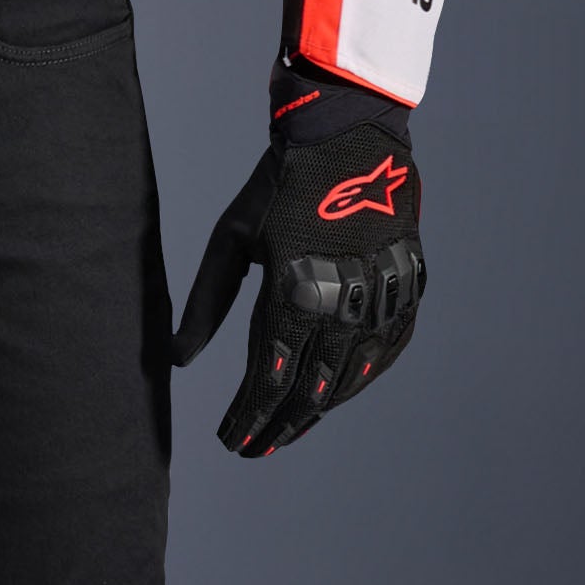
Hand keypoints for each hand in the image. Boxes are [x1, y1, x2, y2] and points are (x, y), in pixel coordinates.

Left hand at [171, 87, 424, 459]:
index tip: (229, 443)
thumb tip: (177, 360)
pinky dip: (361, 380)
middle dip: (278, 427)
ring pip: (350, 379)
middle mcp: (343, 303)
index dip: (248, 419)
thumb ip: (206, 305)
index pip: (267, 379)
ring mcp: (382, 298)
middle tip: (254, 448)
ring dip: (317, 411)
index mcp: (293, 292)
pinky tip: (337, 394)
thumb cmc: (277, 186)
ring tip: (288, 428)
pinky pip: (387, 352)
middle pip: (308, 392)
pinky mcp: (407, 289)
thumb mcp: (231, 241)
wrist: (347, 136)